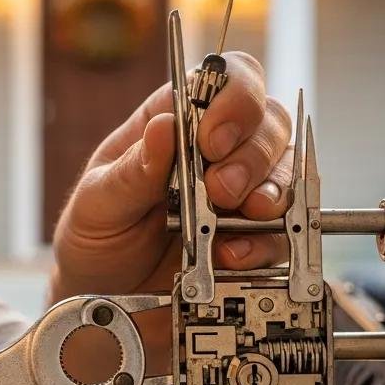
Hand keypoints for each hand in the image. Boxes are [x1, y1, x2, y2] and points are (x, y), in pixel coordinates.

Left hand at [51, 52, 292, 301]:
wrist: (103, 304)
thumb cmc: (96, 240)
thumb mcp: (97, 204)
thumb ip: (131, 172)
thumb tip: (164, 126)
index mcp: (175, 124)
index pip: (224, 80)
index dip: (233, 98)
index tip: (213, 139)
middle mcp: (216, 152)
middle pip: (268, 121)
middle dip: (252, 154)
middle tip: (220, 189)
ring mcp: (242, 194)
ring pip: (287, 170)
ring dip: (269, 191)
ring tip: (236, 216)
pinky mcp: (254, 239)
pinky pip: (283, 231)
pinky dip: (264, 241)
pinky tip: (231, 254)